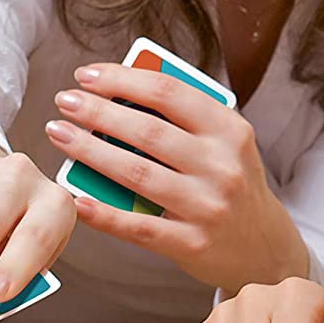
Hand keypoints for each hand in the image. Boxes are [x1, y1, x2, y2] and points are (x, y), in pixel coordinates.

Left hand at [44, 63, 306, 291]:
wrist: (263, 247)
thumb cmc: (231, 184)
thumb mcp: (226, 145)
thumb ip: (185, 122)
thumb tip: (118, 97)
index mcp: (231, 130)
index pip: (170, 93)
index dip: (123, 80)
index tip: (87, 75)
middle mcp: (223, 165)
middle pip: (147, 131)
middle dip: (97, 112)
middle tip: (65, 101)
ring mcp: (208, 206)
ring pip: (137, 173)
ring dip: (90, 151)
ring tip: (60, 134)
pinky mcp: (192, 243)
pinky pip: (138, 226)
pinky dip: (103, 212)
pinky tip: (76, 198)